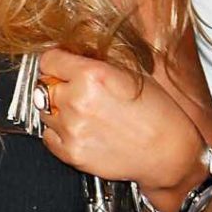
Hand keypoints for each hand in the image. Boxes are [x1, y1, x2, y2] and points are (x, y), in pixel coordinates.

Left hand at [36, 49, 207, 198]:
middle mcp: (76, 101)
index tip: (59, 65)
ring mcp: (71, 129)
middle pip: (44, 85)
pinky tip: (79, 129)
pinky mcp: (71, 152)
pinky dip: (57, 132)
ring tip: (83, 112)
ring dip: (57, 109)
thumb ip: (97, 65)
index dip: (56, 61)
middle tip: (74, 90)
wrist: (168, 152)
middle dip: (57, 85)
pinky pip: (47, 136)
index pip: (49, 60)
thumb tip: (75, 59)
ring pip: (44, 111)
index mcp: (91, 75)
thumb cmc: (158, 114)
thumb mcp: (132, 74)